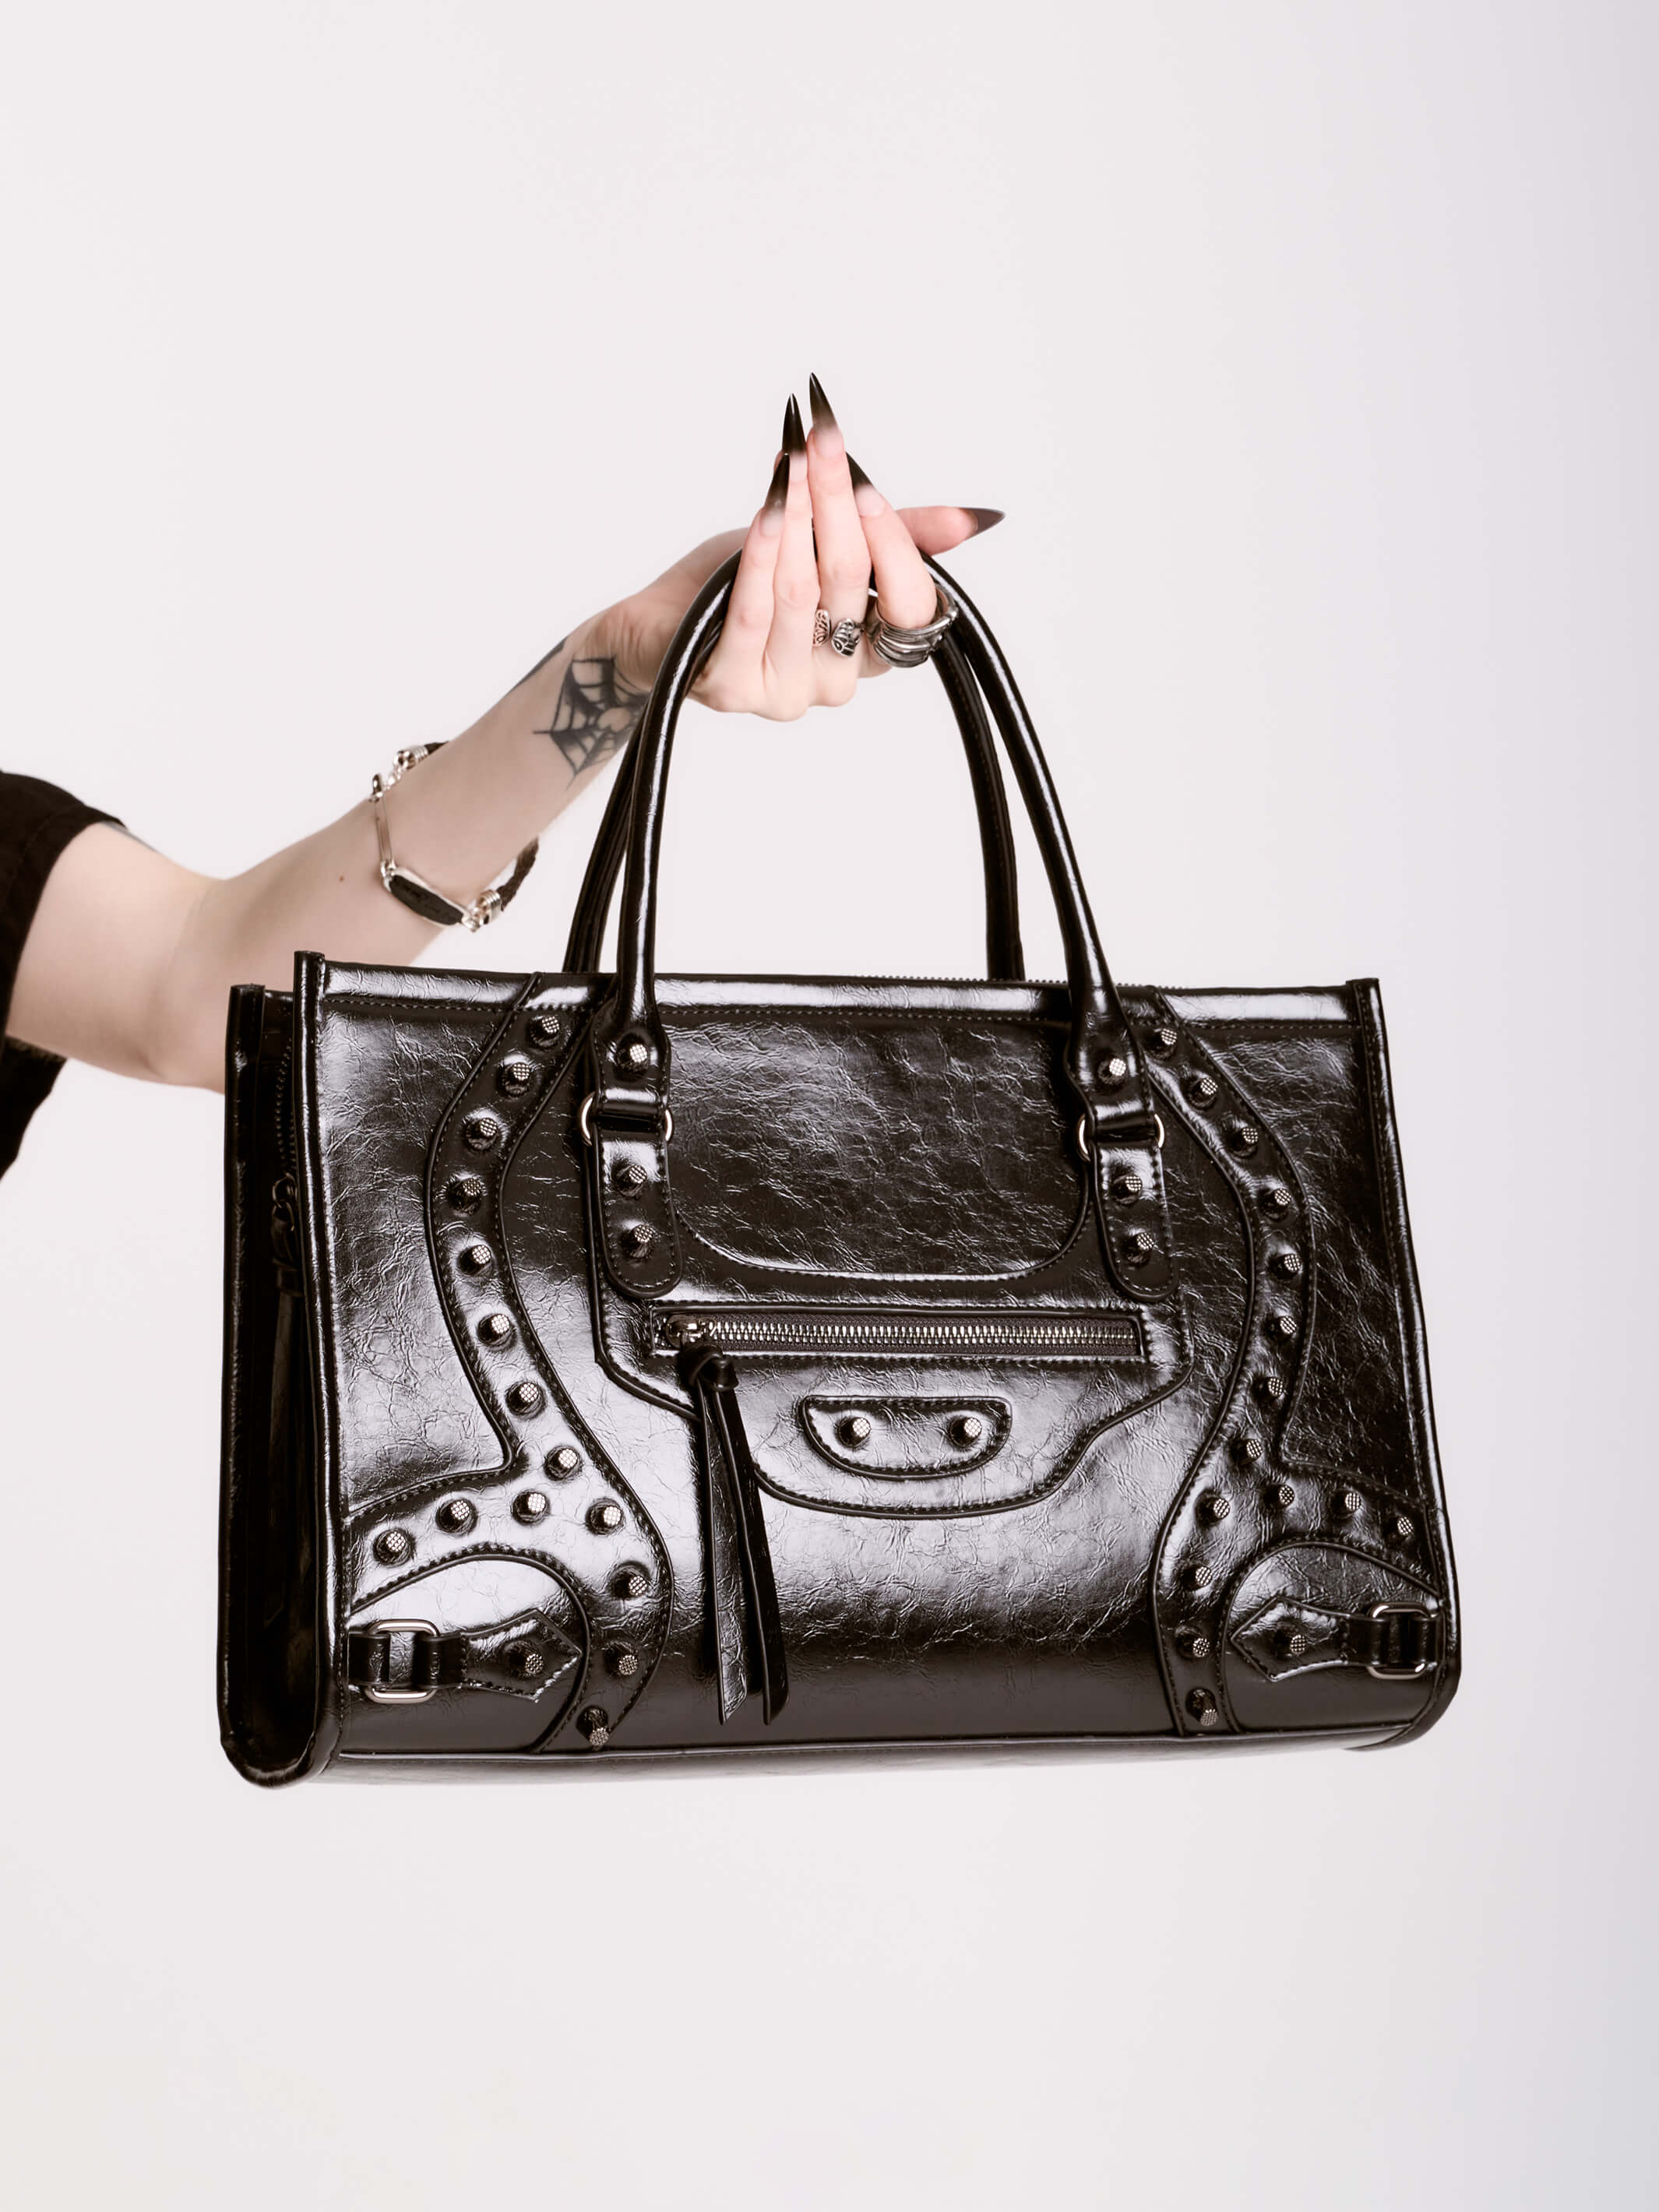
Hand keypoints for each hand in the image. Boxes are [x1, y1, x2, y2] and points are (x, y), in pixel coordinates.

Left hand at [600, 376, 1002, 715]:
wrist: (656, 622)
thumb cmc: (738, 582)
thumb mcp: (822, 547)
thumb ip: (896, 537)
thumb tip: (978, 521)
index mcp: (868, 652)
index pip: (914, 609)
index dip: (898, 545)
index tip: (870, 483)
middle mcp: (835, 681)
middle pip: (853, 583)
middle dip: (838, 503)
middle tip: (824, 441)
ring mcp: (785, 693)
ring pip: (802, 591)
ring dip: (797, 516)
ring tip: (790, 464)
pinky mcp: (734, 690)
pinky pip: (754, 611)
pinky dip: (761, 552)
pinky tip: (765, 510)